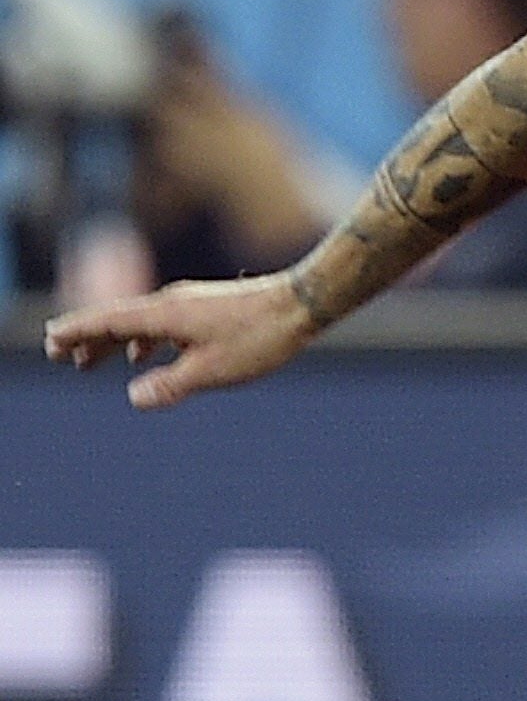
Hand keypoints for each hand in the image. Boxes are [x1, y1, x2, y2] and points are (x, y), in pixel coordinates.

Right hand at [43, 271, 320, 409]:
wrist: (303, 304)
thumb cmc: (259, 338)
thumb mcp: (211, 371)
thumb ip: (170, 385)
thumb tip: (134, 397)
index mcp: (163, 315)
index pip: (107, 322)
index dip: (76, 333)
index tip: (50, 341)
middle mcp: (170, 303)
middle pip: (117, 321)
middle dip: (86, 339)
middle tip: (58, 356)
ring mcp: (189, 304)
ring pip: (139, 324)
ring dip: (113, 343)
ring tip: (93, 363)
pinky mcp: (207, 308)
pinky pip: (162, 324)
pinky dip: (144, 340)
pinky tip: (146, 356)